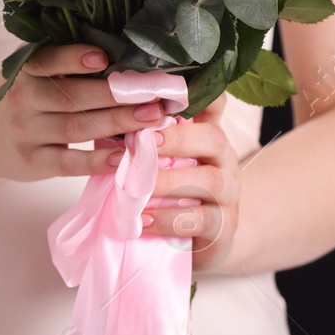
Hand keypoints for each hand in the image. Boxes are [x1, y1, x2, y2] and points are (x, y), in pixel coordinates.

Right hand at [0, 44, 167, 181]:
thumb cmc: (21, 96)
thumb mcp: (31, 72)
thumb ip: (63, 62)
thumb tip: (126, 51)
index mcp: (24, 70)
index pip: (47, 61)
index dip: (73, 59)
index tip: (105, 57)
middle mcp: (22, 99)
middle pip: (71, 97)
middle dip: (116, 95)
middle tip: (154, 92)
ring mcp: (27, 133)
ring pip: (75, 127)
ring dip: (117, 122)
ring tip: (152, 118)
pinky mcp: (34, 162)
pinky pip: (68, 162)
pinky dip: (97, 161)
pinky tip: (123, 156)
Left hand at [142, 95, 241, 271]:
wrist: (201, 241)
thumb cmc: (173, 196)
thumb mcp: (161, 165)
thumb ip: (144, 145)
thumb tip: (104, 125)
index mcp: (208, 137)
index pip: (216, 105)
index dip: (201, 94)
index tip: (170, 93)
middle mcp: (225, 159)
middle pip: (214, 138)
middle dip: (178, 139)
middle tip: (145, 142)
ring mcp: (229, 193)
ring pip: (210, 180)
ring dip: (169, 182)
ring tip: (136, 190)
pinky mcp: (225, 226)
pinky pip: (202, 219)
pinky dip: (169, 219)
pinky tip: (144, 221)